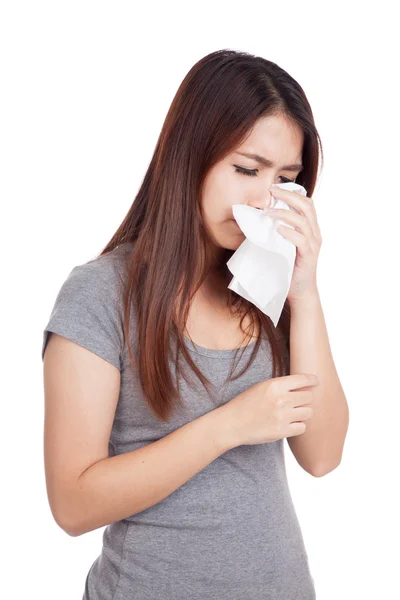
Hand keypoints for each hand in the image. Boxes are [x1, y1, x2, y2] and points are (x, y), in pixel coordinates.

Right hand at [220, 373, 318, 446]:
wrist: (232, 423)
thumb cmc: (246, 403)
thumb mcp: (262, 387)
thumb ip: (282, 385)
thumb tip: (307, 385)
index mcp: (275, 385)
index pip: (304, 379)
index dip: (313, 380)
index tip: (315, 382)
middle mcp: (281, 399)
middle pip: (309, 397)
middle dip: (305, 399)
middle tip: (297, 402)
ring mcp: (282, 416)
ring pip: (308, 412)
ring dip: (303, 413)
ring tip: (292, 414)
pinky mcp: (282, 431)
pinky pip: (302, 427)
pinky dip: (298, 426)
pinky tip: (288, 424)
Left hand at [265, 186, 321, 303]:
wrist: (299, 292)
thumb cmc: (289, 268)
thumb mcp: (283, 245)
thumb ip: (278, 232)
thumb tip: (260, 218)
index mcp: (310, 229)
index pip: (306, 203)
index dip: (292, 192)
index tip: (274, 187)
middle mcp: (315, 233)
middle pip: (306, 206)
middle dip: (288, 195)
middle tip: (270, 191)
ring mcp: (313, 244)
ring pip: (303, 221)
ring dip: (284, 213)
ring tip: (268, 211)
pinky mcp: (308, 256)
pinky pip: (301, 240)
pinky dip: (289, 232)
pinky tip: (277, 230)